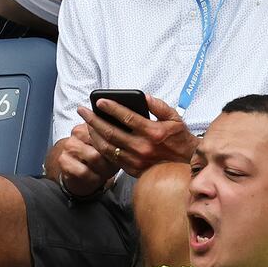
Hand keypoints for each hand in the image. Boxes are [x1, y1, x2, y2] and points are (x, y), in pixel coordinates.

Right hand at [52, 123, 116, 195]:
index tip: (123, 154)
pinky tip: (96, 177)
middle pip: (102, 144)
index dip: (118, 145)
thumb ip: (117, 141)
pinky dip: (93, 177)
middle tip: (115, 166)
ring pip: (94, 157)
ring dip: (104, 168)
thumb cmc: (100, 159)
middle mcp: (77, 132)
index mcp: (90, 124)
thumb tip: (127, 140)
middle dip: (112, 158)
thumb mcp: (111, 147)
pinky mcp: (64, 161)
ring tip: (106, 172)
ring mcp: (69, 146)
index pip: (107, 131)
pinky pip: (84, 171)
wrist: (80, 174)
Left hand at [77, 95, 197, 177]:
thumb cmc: (180, 139)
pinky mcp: (132, 169)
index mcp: (154, 132)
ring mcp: (136, 160)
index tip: (99, 101)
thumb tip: (143, 97)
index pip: (127, 117)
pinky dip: (100, 147)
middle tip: (82, 110)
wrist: (185, 166)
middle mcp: (143, 147)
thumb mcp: (175, 119)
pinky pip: (111, 158)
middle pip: (111, 132)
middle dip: (94, 120)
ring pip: (108, 146)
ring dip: (94, 133)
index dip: (111, 108)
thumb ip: (159, 106)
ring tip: (86, 123)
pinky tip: (95, 137)